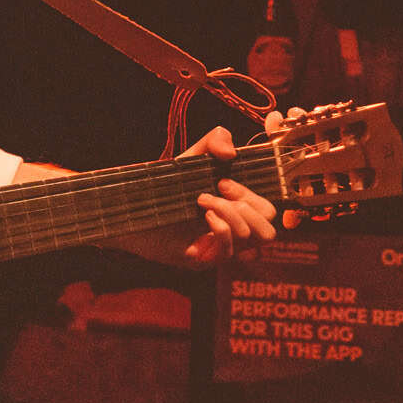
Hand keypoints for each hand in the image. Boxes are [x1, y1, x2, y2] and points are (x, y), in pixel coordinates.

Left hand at [178, 125, 282, 266]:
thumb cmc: (164, 186)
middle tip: (217, 190)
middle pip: (269, 231)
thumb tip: (231, 151)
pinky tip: (202, 215)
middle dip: (246, 204)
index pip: (268, 213)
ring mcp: (218, 250)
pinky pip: (228, 249)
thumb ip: (214, 142)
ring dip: (231, 213)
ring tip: (203, 202)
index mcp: (235, 213)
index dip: (253, 196)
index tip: (223, 181)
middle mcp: (231, 235)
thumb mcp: (193, 158)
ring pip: (254, 239)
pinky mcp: (203, 260)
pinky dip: (221, 227)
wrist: (132, 205)